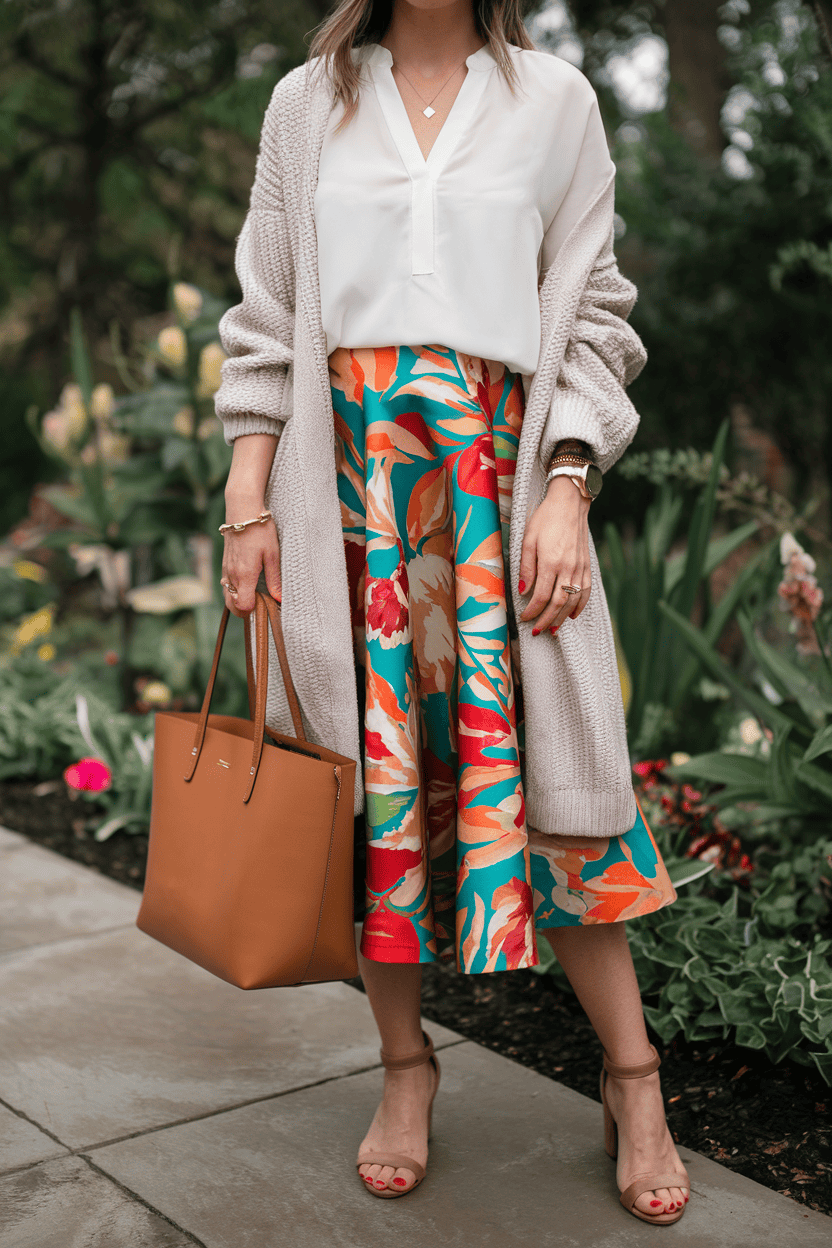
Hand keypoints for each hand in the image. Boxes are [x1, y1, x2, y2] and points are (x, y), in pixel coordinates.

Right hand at [221, 498, 280, 617]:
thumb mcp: (272, 554)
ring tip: (254, 597)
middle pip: (232, 605)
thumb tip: (279, 598)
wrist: (242, 510)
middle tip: (259, 607)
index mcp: (245, 575)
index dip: (254, 610)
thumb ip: (274, 579)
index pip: (243, 605)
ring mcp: (225, 569)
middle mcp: (232, 575)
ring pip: (227, 596)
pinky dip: (233, 591)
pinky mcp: (224, 563)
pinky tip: (245, 586)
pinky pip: (225, 585)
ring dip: (238, 601)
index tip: (265, 606)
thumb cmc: (260, 530)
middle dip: (244, 611)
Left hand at [518, 475, 590, 633]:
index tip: (524, 618)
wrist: (570, 503)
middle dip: (547, 620)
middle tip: (537, 631)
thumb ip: (526, 567)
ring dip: (563, 617)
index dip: (533, 611)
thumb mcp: (528, 540)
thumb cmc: (545, 519)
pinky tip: (572, 615)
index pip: (542, 595)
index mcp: (551, 561)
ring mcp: (580, 567)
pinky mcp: (587, 565)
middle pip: (558, 602)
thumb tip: (523, 592)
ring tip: (553, 629)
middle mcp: (568, 567)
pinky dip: (580, 605)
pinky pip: (586, 590)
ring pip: (573, 600)